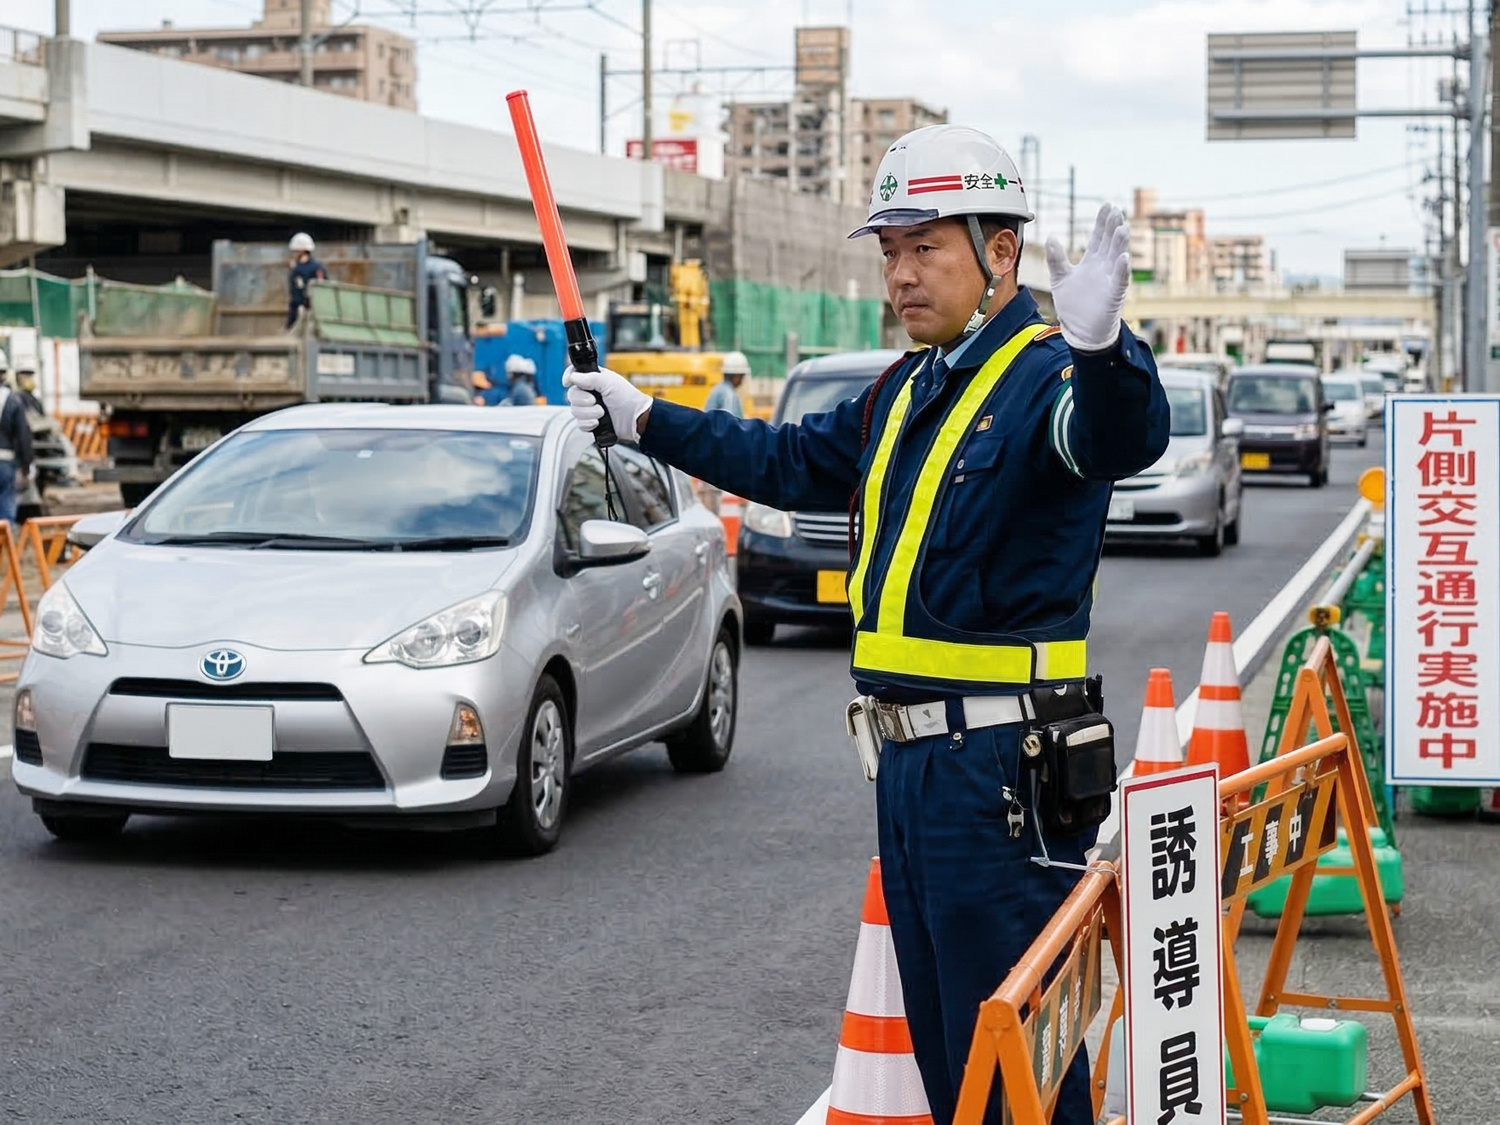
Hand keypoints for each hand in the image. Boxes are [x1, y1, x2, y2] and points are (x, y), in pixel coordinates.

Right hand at [564, 365, 651, 443]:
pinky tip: (598, 422)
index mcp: (594, 380)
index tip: (567, 382)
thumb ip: (590, 378)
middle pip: (571, 395)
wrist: (635, 418)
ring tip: (602, 413)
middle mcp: (590, 393)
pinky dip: (588, 423)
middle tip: (595, 401)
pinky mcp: (591, 422)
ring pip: (574, 410)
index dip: (569, 377)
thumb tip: (573, 376)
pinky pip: (579, 423)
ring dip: (589, 413)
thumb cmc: (627, 398)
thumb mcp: (609, 382)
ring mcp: (589, 408)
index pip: (574, 374)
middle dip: (583, 400)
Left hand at [1045, 203, 1130, 352]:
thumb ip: (1056, 259)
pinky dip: (1122, 269)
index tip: (1107, 206)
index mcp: (1091, 262)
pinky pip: (1120, 280)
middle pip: (1109, 243)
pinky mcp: (1113, 295)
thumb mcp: (1060, 279)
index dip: (1102, 223)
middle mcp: (1103, 268)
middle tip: (1116, 211)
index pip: (1098, 238)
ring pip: (1117, 257)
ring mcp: (1110, 280)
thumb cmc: (1073, 306)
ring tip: (1122, 228)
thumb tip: (1050, 237)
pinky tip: (1124, 258)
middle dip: (1112, 227)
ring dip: (1120, 244)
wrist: (1080, 332)